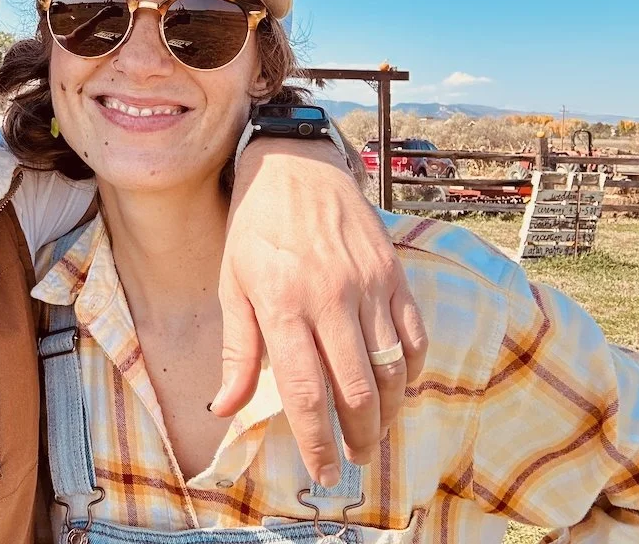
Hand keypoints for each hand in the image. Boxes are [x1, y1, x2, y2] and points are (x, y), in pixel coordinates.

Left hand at [214, 138, 426, 487]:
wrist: (294, 167)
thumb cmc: (255, 229)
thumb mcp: (231, 285)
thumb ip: (237, 352)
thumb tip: (225, 408)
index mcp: (283, 304)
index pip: (306, 391)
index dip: (318, 440)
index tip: (323, 471)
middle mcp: (330, 297)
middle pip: (357, 389)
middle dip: (360, 437)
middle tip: (354, 459)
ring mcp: (367, 285)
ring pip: (391, 369)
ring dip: (388, 413)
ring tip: (375, 433)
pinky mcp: (393, 273)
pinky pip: (413, 336)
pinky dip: (409, 370)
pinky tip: (396, 387)